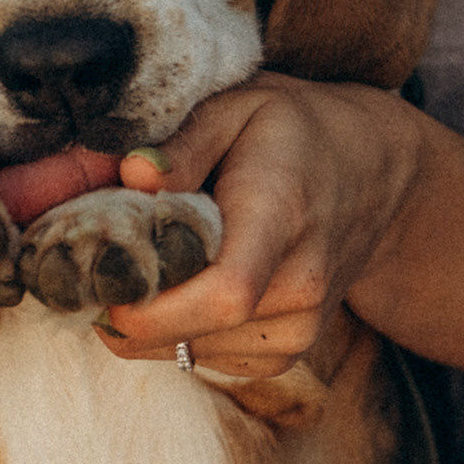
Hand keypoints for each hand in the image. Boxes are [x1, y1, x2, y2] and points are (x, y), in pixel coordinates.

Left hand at [96, 71, 421, 375]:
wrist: (373, 178)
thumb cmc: (292, 133)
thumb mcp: (237, 106)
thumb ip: (182, 143)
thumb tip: (132, 173)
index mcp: (281, 216)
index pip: (226, 291)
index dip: (152, 303)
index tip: (99, 277)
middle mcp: (298, 287)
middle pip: (191, 328)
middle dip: (122, 303)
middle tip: (90, 258)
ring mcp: (297, 330)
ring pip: (182, 349)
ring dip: (141, 316)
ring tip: (142, 257)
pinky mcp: (283, 354)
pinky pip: (198, 357)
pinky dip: (168, 327)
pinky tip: (177, 280)